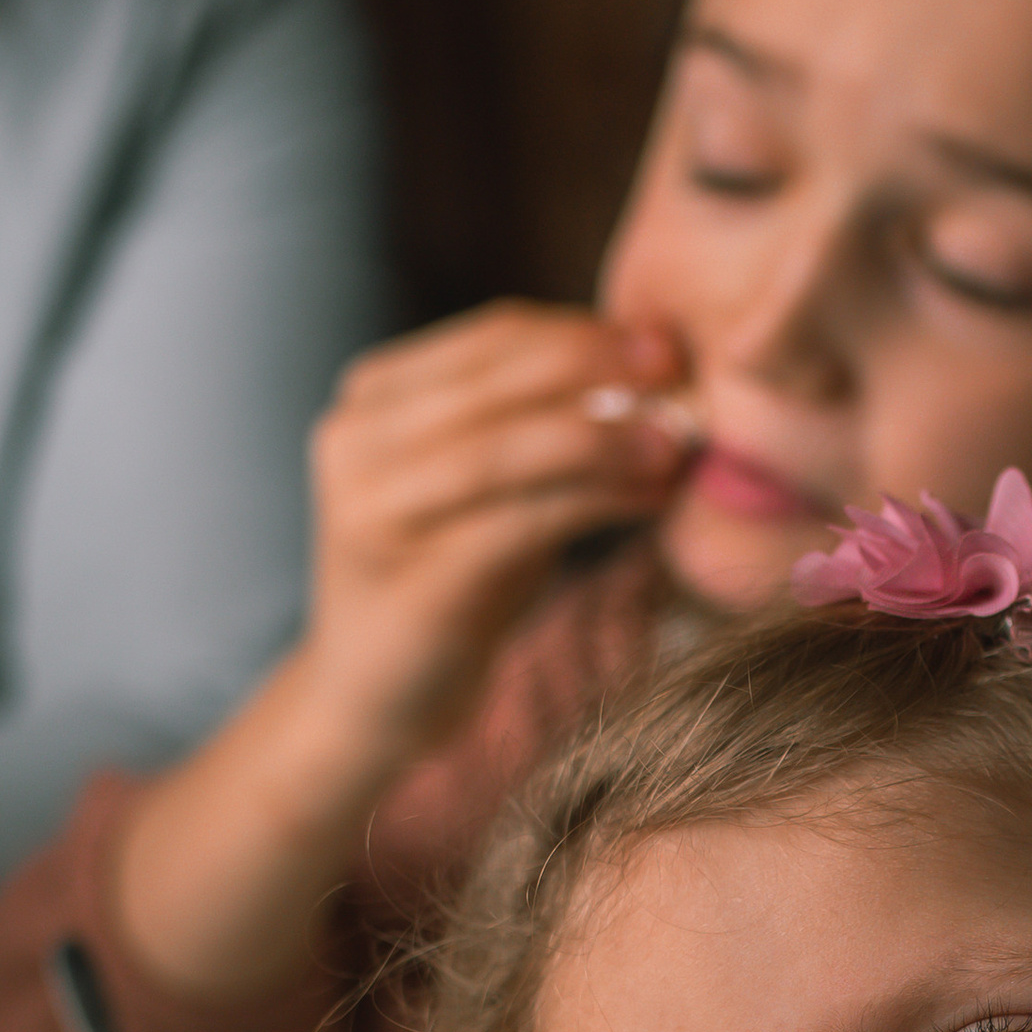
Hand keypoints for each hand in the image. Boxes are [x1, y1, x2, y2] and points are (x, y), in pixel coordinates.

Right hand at [292, 302, 695, 778]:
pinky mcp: (409, 583)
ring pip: (502, 450)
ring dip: (600, 440)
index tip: (664, 341)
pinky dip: (591, 505)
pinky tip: (649, 501)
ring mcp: (370, 512)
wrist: (378, 698)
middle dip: (594, 369)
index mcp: (372, 398)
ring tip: (673, 443)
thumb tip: (654, 377)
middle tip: (676, 372)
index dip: (581, 333)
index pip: (489, 338)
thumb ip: (539, 427)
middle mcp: (355, 441)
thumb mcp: (488, 489)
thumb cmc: (452, 585)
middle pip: (493, 381)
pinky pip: (515, 525)